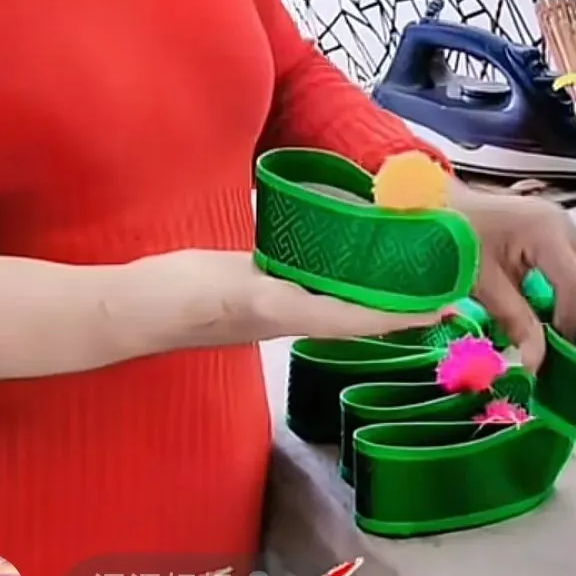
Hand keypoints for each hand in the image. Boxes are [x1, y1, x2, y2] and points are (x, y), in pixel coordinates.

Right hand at [184, 251, 442, 347]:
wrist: (131, 308)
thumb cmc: (171, 300)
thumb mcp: (219, 294)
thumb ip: (252, 296)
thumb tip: (282, 296)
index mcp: (283, 315)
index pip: (353, 319)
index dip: (396, 316)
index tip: (437, 308)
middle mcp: (287, 315)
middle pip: (357, 313)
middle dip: (399, 306)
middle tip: (444, 288)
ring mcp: (275, 305)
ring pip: (339, 300)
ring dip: (377, 292)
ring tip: (414, 272)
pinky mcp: (261, 289)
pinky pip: (314, 284)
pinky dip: (343, 274)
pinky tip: (356, 256)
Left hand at [448, 183, 575, 371]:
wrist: (438, 203)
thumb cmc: (457, 237)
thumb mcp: (482, 281)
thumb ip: (513, 320)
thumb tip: (537, 364)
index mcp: (544, 231)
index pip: (574, 283)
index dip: (574, 319)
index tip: (565, 349)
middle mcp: (561, 223)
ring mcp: (559, 223)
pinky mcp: (551, 228)